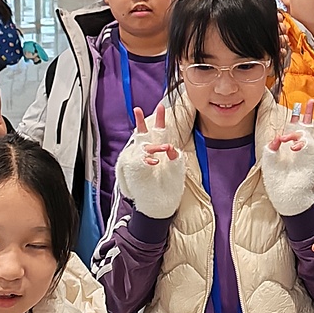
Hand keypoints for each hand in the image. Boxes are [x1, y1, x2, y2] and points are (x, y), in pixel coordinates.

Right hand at [118, 103, 185, 218]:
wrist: (161, 205)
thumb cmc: (170, 188)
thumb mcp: (177, 170)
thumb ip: (175, 157)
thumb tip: (170, 147)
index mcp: (161, 152)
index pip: (160, 132)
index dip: (160, 120)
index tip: (161, 107)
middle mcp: (150, 154)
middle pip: (144, 134)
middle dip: (142, 122)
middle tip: (138, 110)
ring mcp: (141, 162)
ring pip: (143, 147)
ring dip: (154, 146)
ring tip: (165, 149)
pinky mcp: (136, 170)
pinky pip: (139, 161)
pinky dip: (147, 160)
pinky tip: (155, 162)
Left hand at [259, 103, 313, 215]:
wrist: (288, 198)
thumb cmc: (278, 185)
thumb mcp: (269, 163)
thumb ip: (271, 149)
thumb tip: (277, 138)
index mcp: (290, 150)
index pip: (294, 130)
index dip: (295, 117)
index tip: (297, 106)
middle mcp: (301, 150)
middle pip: (307, 127)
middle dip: (309, 113)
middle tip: (310, 102)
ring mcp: (309, 154)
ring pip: (308, 134)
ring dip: (297, 133)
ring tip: (287, 142)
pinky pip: (312, 145)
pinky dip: (302, 143)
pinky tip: (293, 147)